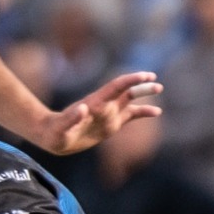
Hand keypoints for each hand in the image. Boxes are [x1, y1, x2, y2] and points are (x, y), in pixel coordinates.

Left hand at [34, 72, 162, 155]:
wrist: (53, 137)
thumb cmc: (55, 132)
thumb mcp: (61, 127)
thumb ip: (72, 118)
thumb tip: (83, 108)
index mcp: (95, 103)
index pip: (116, 87)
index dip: (130, 80)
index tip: (145, 76)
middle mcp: (105, 106)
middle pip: (126, 91)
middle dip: (140, 85)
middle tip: (155, 81)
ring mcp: (109, 114)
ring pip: (130, 100)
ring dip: (144, 94)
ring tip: (160, 88)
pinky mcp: (111, 124)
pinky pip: (130, 116)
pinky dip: (143, 112)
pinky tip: (156, 112)